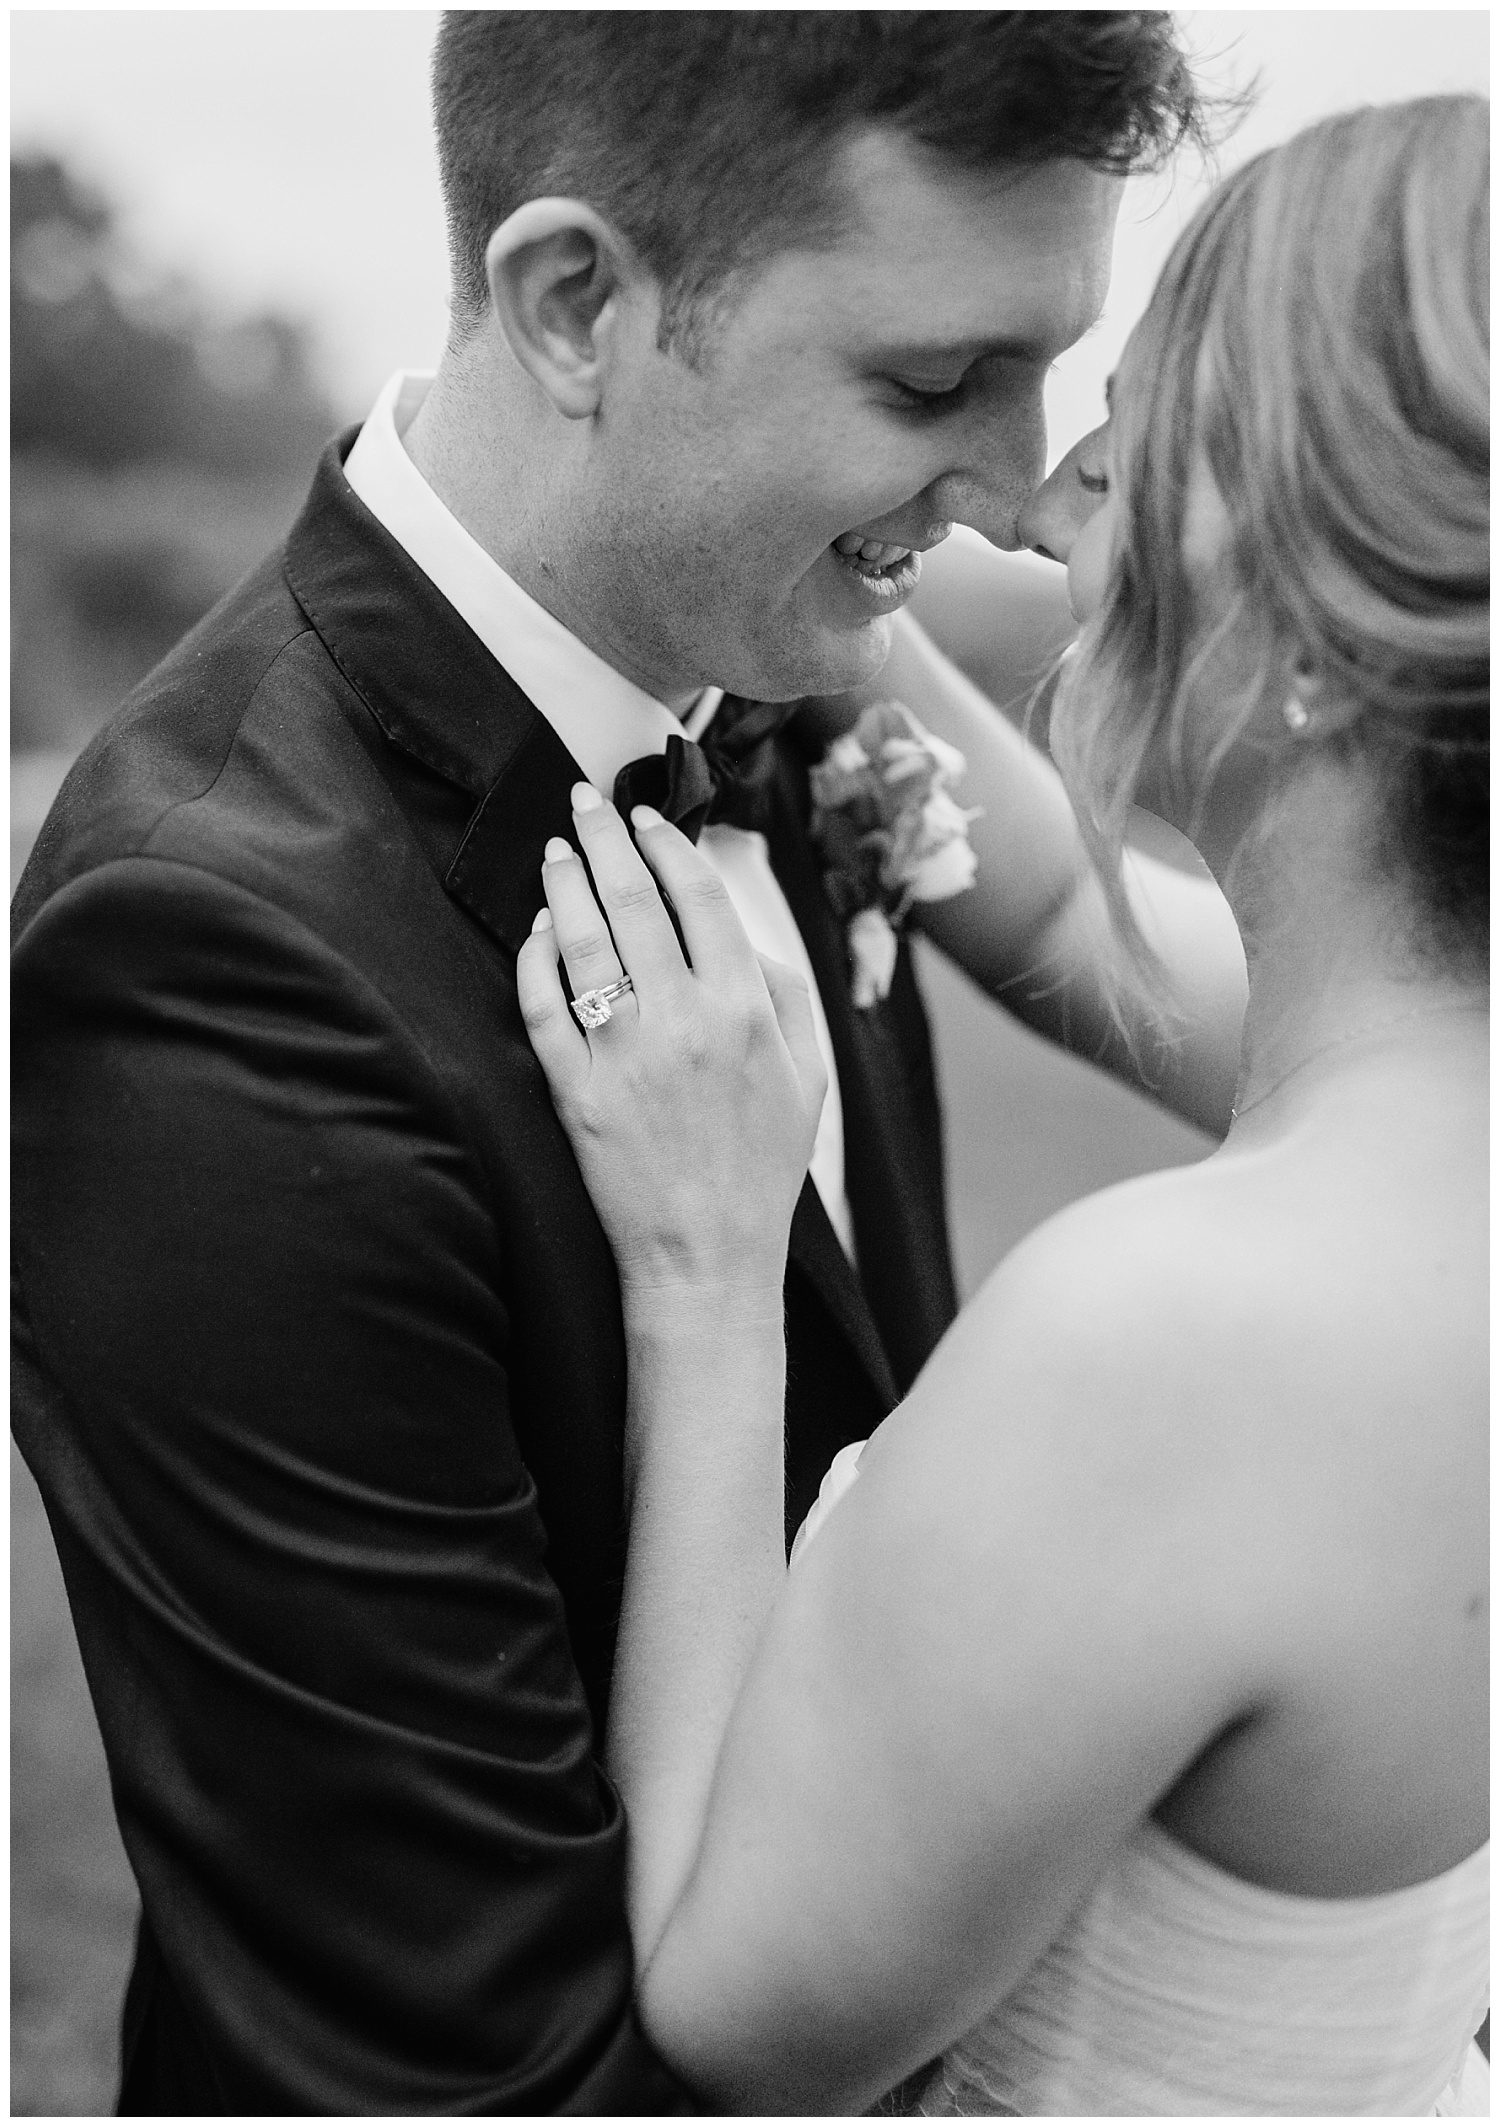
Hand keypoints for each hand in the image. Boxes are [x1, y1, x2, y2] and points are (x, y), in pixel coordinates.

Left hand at [517, 786, 826, 1304]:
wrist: (707, 1257)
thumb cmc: (760, 1168)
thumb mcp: (807, 1078)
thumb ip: (784, 995)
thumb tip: (741, 935)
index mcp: (745, 1009)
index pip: (699, 896)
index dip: (669, 845)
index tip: (649, 817)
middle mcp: (683, 1020)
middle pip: (635, 900)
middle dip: (606, 839)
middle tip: (585, 803)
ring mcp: (624, 1055)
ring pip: (584, 941)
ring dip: (566, 884)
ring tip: (556, 852)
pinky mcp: (576, 1091)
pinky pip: (543, 1006)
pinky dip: (537, 958)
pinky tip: (538, 931)